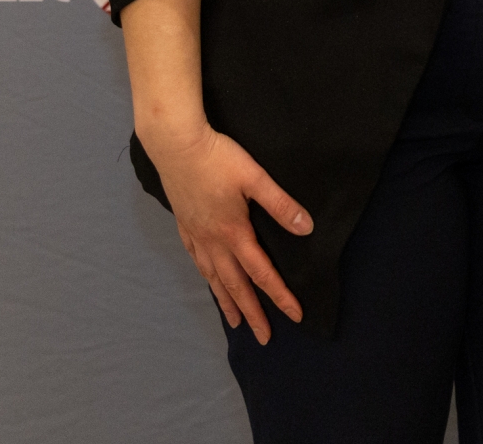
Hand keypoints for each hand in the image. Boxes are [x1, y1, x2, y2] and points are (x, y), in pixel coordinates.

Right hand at [144, 119, 313, 344]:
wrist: (175, 144)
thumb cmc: (218, 157)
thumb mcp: (255, 177)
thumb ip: (280, 204)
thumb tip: (307, 228)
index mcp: (234, 232)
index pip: (262, 273)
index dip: (280, 296)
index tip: (294, 316)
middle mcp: (213, 241)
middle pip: (235, 285)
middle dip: (252, 312)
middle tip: (264, 338)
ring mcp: (196, 235)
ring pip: (213, 277)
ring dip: (227, 301)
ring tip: (235, 322)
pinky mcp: (184, 225)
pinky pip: (197, 261)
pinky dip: (206, 277)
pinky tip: (208, 280)